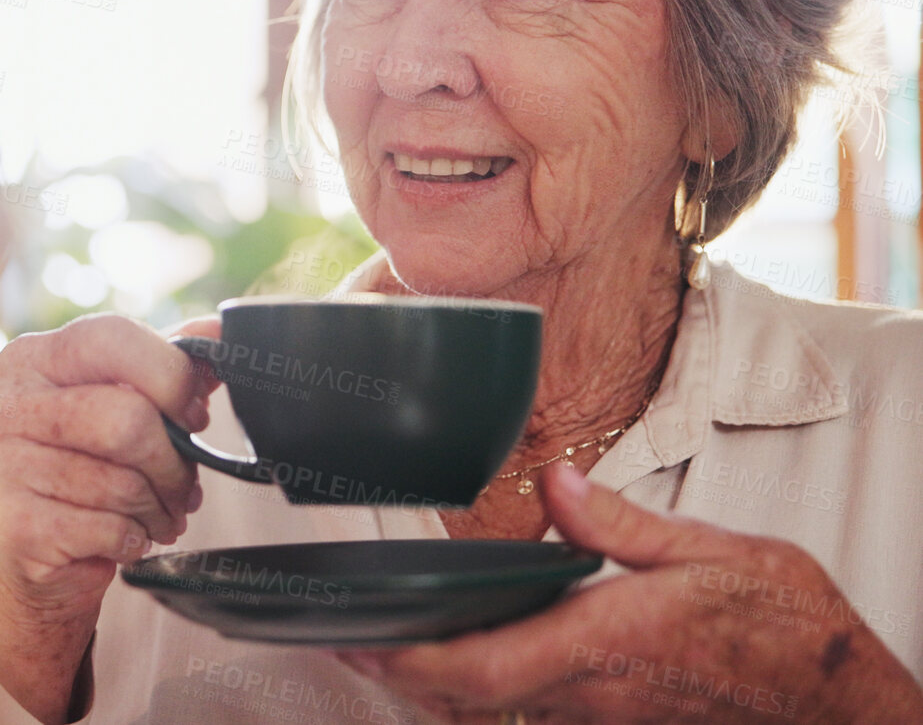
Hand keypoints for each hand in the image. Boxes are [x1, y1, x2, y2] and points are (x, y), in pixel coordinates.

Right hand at [0, 314, 219, 722]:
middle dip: (173, 464)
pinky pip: (109, 529)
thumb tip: (220, 328)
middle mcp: (4, 404)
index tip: (194, 414)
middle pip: (127, 419)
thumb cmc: (75, 466)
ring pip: (123, 483)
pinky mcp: (15, 526)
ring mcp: (1, 467)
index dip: (171, 375)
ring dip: (158, 509)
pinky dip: (134, 540)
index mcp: (29, 359)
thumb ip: (159, 366)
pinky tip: (126, 538)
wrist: (29, 552)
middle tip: (183, 488)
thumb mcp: (109, 403)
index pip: (112, 338)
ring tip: (157, 517)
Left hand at [337, 463, 922, 723]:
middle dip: (397, 670)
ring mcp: (599, 716)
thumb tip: (556, 481)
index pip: (479, 666)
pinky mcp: (612, 723)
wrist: (838, 701)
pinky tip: (460, 655)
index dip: (406, 661)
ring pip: (491, 709)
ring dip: (432, 681)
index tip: (356, 638)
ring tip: (383, 640)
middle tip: (344, 633)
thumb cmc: (786, 629)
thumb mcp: (713, 553)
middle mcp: (591, 692)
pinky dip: (480, 689)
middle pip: (466, 695)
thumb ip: (623, 523)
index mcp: (606, 642)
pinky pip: (528, 712)